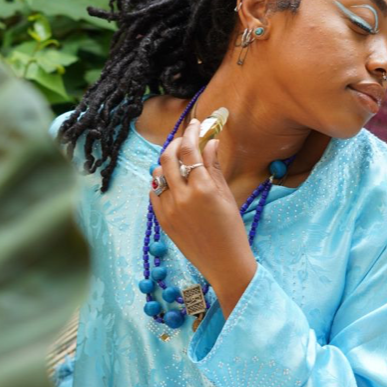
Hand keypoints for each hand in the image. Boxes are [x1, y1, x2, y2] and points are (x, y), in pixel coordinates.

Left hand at [150, 117, 256, 316]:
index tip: (196, 123)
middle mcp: (182, 197)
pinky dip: (160, 182)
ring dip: (166, 162)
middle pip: (168, 157)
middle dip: (176, 143)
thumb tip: (210, 141)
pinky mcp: (162, 220)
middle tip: (186, 139)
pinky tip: (172, 182)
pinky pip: (154, 193)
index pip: (189, 150)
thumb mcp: (227, 195)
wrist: (224, 263)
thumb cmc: (232, 229)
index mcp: (202, 188)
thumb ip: (214, 167)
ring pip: (157, 174)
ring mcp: (168, 209)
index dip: (191, 132)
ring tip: (179, 161)